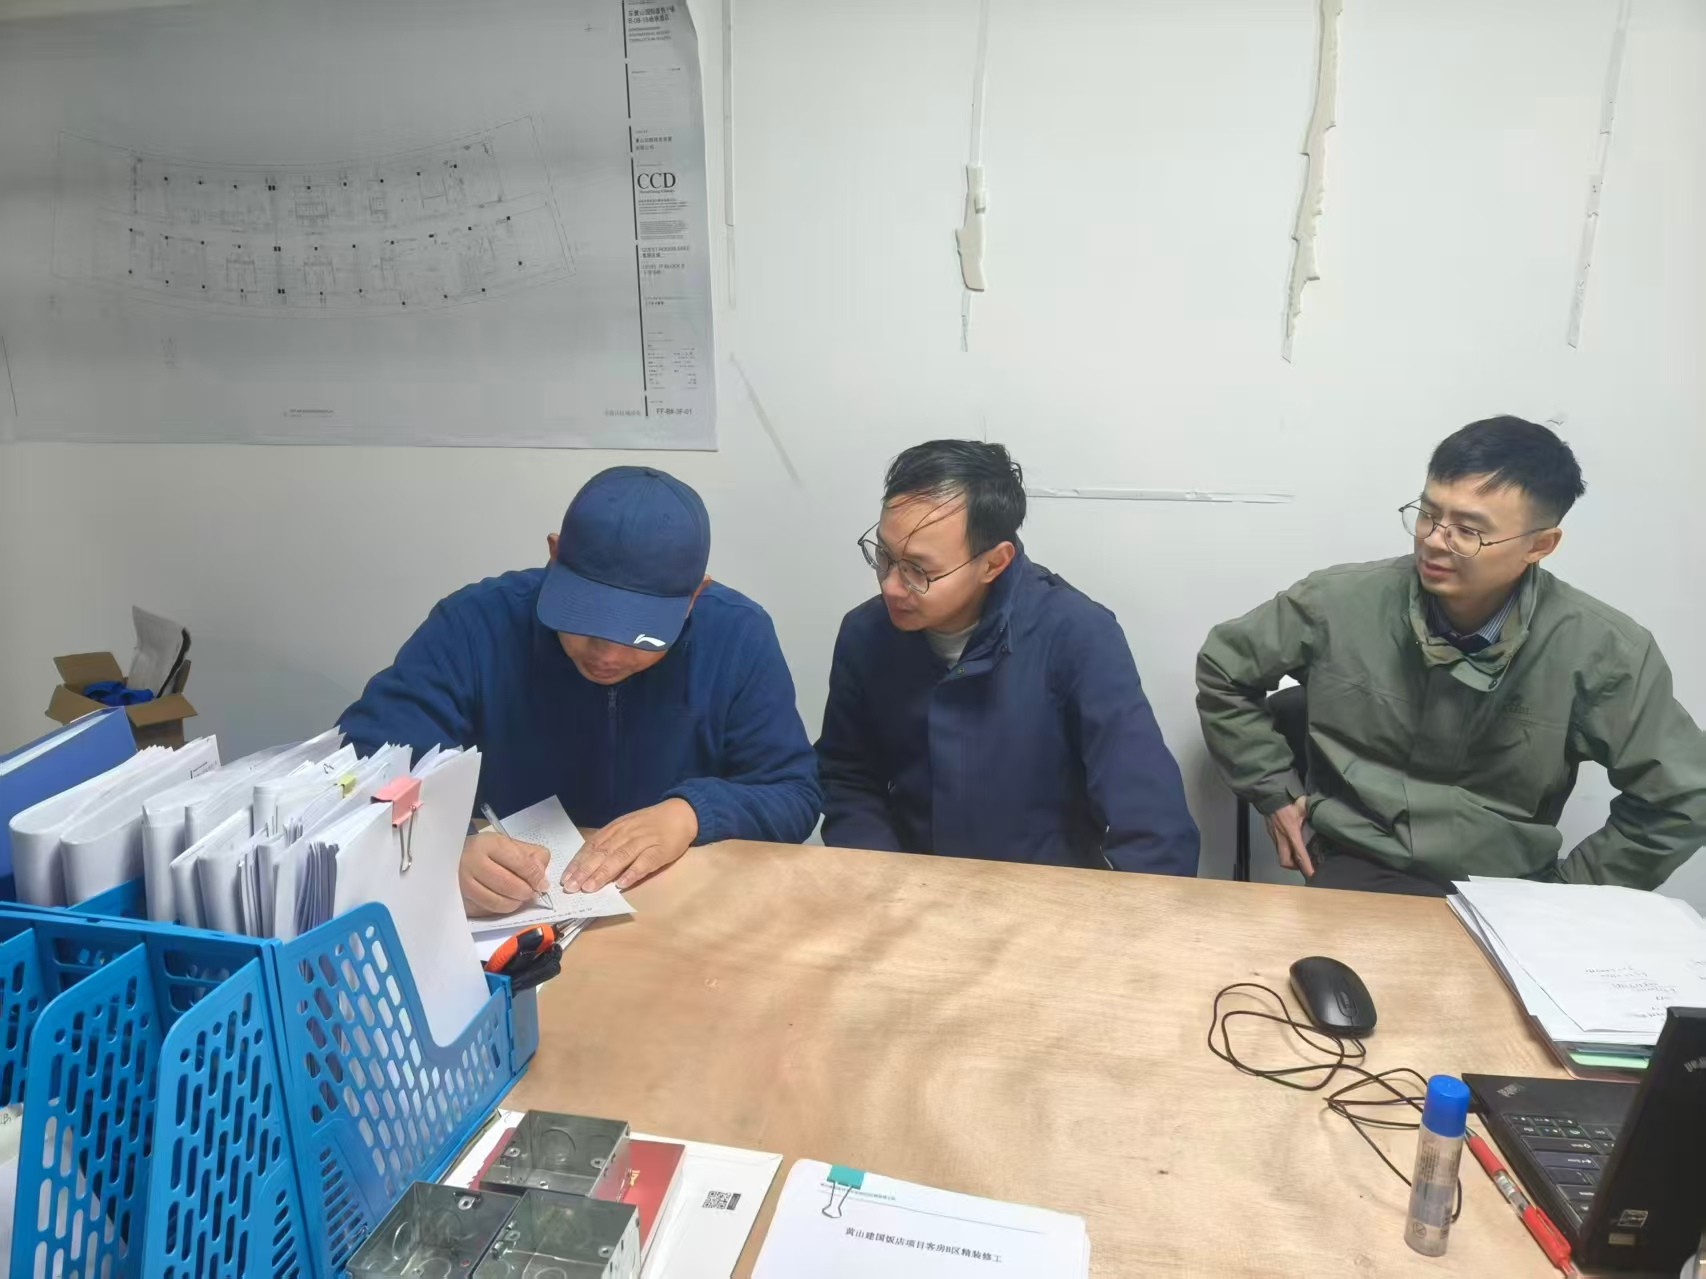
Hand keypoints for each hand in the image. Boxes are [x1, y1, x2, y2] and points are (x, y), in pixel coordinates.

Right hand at [460, 831, 551, 916]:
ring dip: (514, 903)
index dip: (535, 876)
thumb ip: (533, 856)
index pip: (520, 862)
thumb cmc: (487, 851)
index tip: (542, 884)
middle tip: (530, 893)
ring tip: (518, 898)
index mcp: (489, 844)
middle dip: (525, 892)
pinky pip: (485, 911)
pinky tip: (502, 901)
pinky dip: (499, 909)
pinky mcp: (460, 899)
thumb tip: (541, 878)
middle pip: (508, 885)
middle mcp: (472, 862)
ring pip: (496, 902)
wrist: (456, 858)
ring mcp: (462, 883)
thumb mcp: (510, 844)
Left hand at [563, 798, 697, 892]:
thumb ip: (609, 843)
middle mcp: (626, 833)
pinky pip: (644, 862)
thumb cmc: (649, 824)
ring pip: (619, 857)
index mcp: (616, 828)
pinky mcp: (660, 850)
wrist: (681, 814)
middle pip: (602, 853)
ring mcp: (643, 841)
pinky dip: (633, 873)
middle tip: (572, 887)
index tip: (565, 878)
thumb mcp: (626, 827)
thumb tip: (588, 864)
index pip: (592, 846)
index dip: (578, 862)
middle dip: (585, 871)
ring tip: (590, 888)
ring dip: (603, 873)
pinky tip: (622, 884)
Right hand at [1266, 796, 1313, 877]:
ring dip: (1290, 860)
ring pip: (1281, 856)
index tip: (1312, 875)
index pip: (1299, 854)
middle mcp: (1282, 838)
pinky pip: (1278, 848)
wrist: (1270, 797)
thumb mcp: (1304, 806)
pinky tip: (1291, 847)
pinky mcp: (1271, 836)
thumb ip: (1313, 814)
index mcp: (1292, 832)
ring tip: (1299, 859)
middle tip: (1304, 867)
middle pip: (1286, 862)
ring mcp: (1275, 837)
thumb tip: (1323, 816)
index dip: (1306, 866)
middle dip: (1295, 867)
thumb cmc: (1288, 802)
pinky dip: (1286, 851)